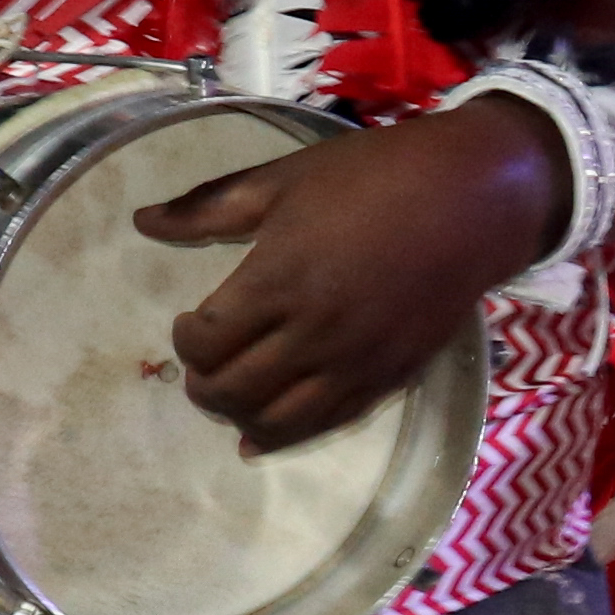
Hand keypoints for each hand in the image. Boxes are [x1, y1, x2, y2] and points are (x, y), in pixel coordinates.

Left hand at [140, 99, 552, 452]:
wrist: (472, 197)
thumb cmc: (374, 175)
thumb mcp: (286, 178)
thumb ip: (209, 207)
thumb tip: (142, 221)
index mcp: (279, 278)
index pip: (205, 341)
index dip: (184, 339)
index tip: (187, 321)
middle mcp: (312, 332)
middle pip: (232, 388)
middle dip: (201, 383)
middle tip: (202, 363)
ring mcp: (353, 362)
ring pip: (275, 421)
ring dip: (238, 415)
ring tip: (232, 394)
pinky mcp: (387, 378)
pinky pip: (325, 425)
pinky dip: (283, 438)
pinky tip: (260, 438)